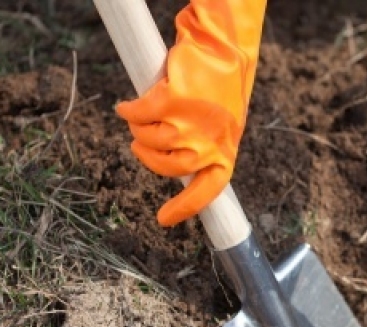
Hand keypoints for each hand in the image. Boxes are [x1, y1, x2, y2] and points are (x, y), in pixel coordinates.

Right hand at [116, 0, 266, 226]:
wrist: (222, 51)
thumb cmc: (220, 90)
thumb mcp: (222, 128)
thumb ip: (204, 150)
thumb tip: (178, 169)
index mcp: (224, 156)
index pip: (205, 194)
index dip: (184, 209)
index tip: (164, 221)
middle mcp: (208, 146)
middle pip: (165, 168)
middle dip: (147, 155)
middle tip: (143, 141)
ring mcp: (190, 126)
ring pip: (148, 140)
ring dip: (140, 127)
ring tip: (147, 113)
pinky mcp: (172, 102)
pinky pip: (138, 115)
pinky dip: (130, 111)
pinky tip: (129, 106)